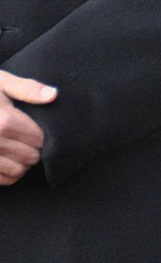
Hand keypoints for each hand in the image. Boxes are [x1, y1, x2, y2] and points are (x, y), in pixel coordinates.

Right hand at [0, 71, 55, 185]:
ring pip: (18, 171)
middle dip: (34, 149)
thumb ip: (27, 88)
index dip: (41, 135)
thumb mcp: (1, 82)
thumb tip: (53, 95)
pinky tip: (8, 161)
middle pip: (29, 155)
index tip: (37, 131)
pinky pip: (3, 180)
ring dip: (24, 164)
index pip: (37, 137)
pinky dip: (10, 174)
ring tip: (20, 152)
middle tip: (31, 142)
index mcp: (3, 121)